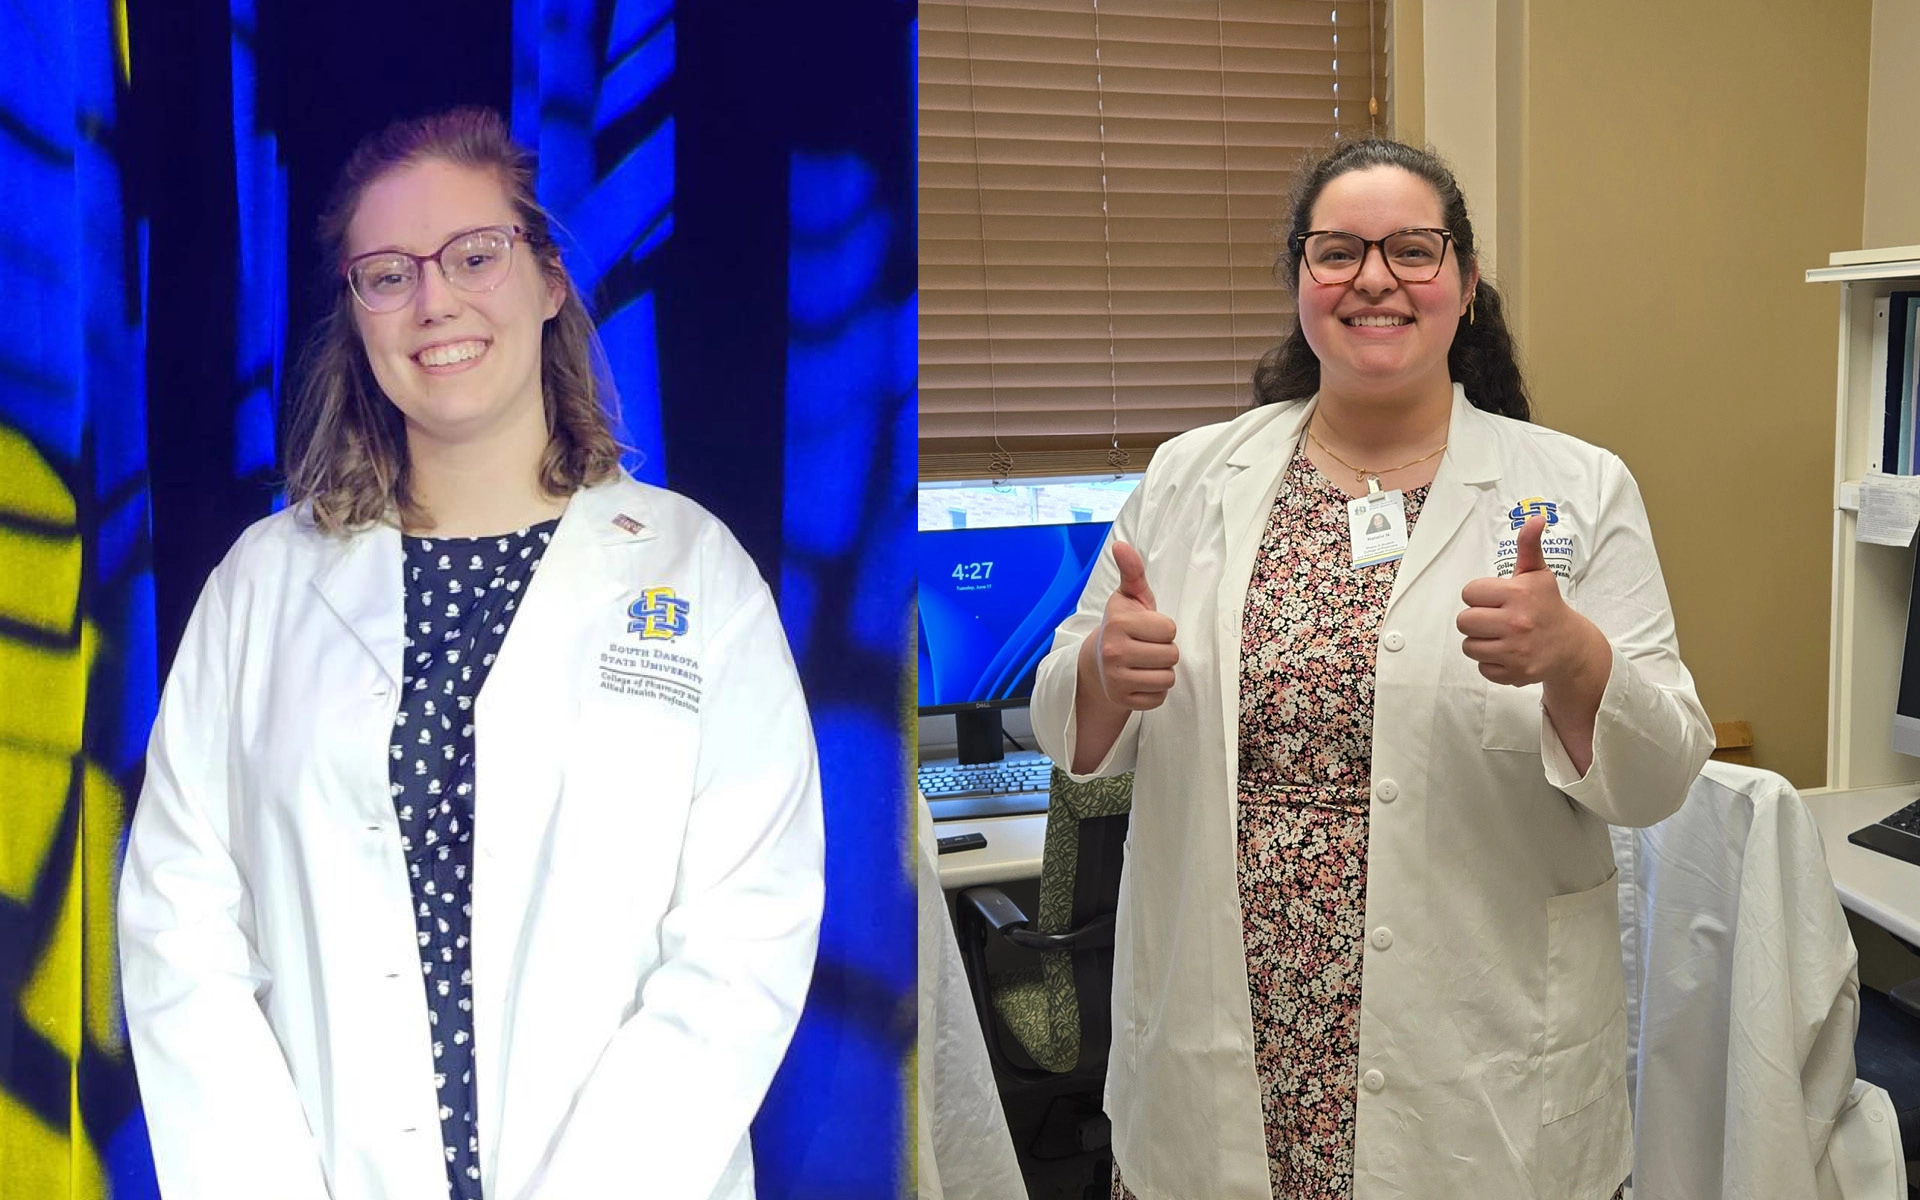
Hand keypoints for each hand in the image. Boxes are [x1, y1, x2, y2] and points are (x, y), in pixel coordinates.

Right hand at [1091, 542, 1179, 709]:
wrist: (1098, 661)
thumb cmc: (1124, 625)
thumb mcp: (1130, 596)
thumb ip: (1132, 571)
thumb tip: (1120, 545)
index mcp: (1118, 624)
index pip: (1170, 630)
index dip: (1164, 629)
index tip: (1147, 629)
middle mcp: (1114, 652)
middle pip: (1172, 655)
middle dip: (1165, 651)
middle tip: (1146, 647)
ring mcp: (1116, 679)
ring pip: (1168, 678)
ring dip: (1162, 671)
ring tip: (1145, 663)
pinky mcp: (1122, 700)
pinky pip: (1159, 698)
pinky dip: (1154, 691)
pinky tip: (1140, 680)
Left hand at [1457, 515, 1597, 686]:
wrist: (1570, 645)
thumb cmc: (1546, 605)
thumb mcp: (1537, 574)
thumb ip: (1529, 546)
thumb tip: (1535, 518)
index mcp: (1518, 595)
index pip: (1469, 593)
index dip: (1479, 595)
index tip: (1496, 599)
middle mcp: (1516, 623)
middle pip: (1464, 621)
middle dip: (1476, 619)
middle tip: (1495, 618)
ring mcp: (1516, 651)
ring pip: (1469, 646)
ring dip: (1480, 642)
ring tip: (1500, 636)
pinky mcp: (1515, 674)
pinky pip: (1482, 668)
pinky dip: (1491, 663)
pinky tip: (1507, 653)